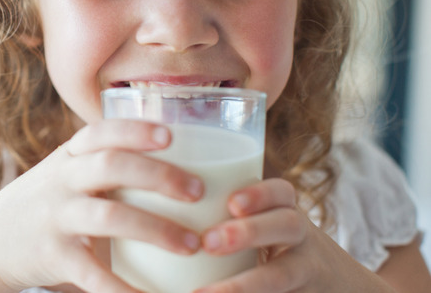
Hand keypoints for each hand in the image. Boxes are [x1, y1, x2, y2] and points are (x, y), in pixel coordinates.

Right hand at [0, 119, 204, 292]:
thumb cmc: (41, 206)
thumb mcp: (63, 176)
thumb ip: (102, 166)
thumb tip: (170, 160)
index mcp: (68, 157)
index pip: (101, 132)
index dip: (135, 130)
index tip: (171, 135)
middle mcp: (60, 181)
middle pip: (110, 166)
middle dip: (158, 175)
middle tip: (198, 191)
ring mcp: (55, 218)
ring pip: (108, 217)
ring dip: (155, 229)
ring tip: (192, 244)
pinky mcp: (52, 256)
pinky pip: (93, 274)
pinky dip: (126, 289)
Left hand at [195, 178, 390, 292]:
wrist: (338, 290)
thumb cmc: (272, 252)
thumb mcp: (258, 229)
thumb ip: (213, 218)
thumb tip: (137, 199)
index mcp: (283, 213)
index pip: (281, 192)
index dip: (259, 194)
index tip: (231, 203)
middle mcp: (301, 240)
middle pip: (287, 225)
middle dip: (249, 232)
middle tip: (209, 242)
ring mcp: (308, 271)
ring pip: (284, 274)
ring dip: (245, 284)